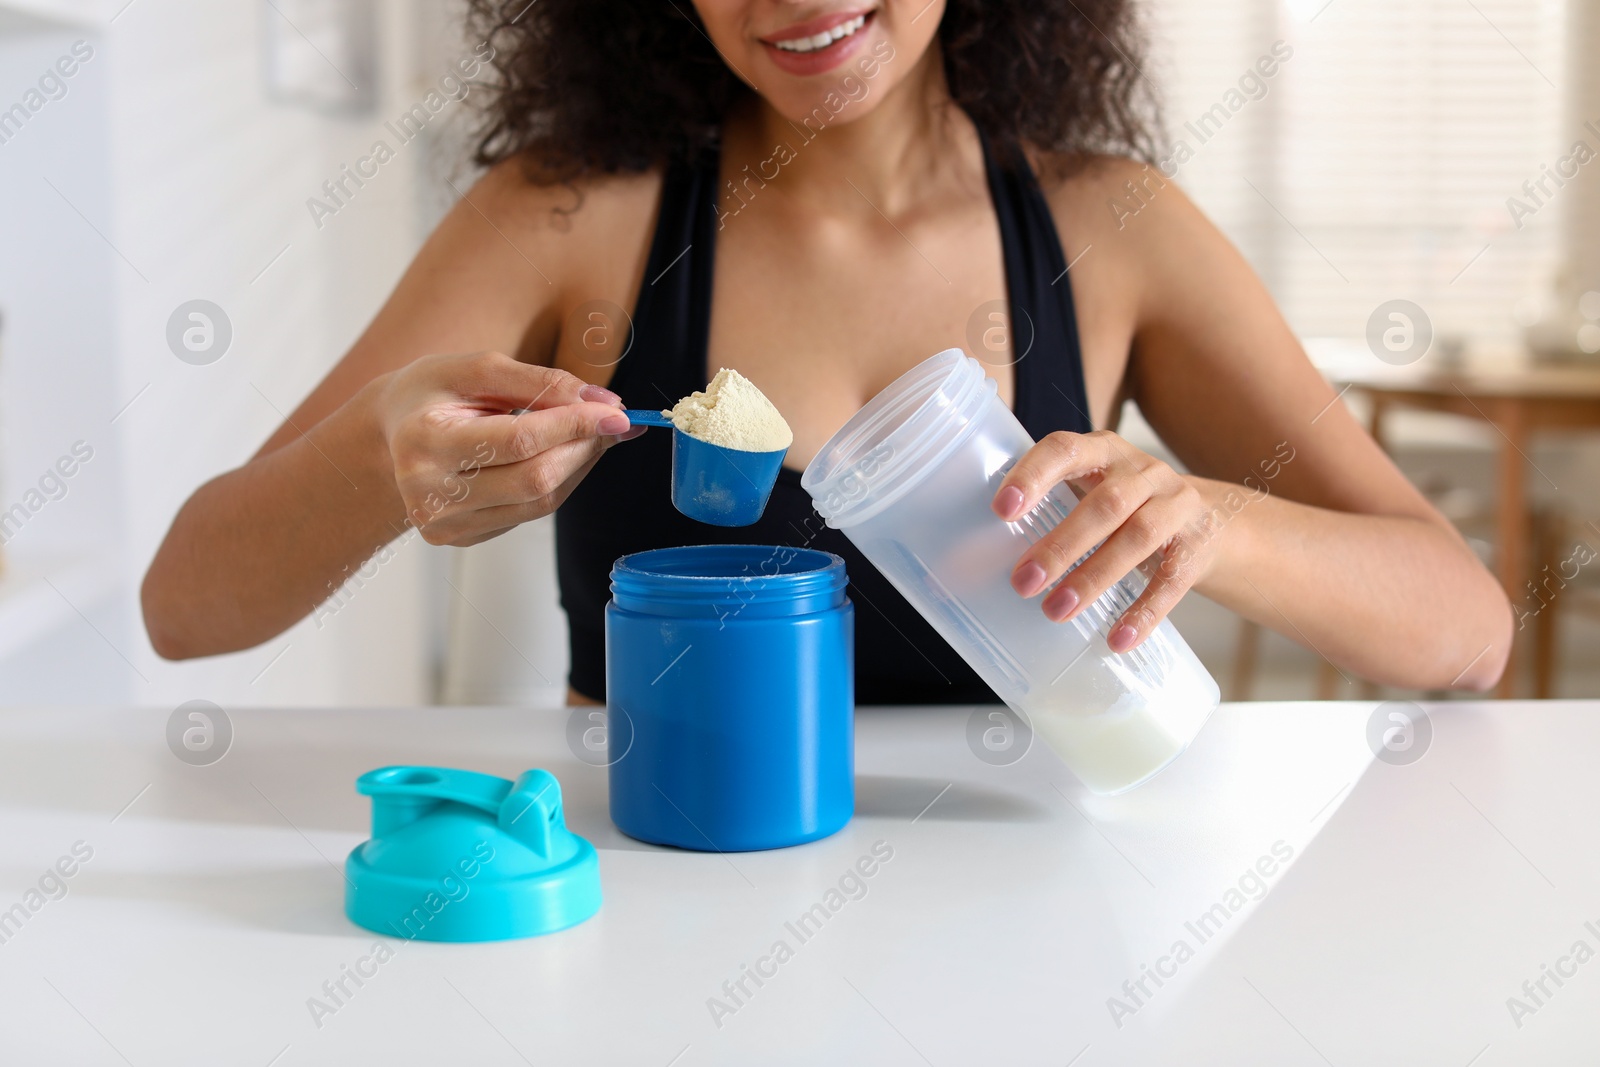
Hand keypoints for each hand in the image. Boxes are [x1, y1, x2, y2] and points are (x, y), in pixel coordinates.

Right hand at [377, 351, 640, 545]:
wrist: (388, 437)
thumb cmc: (431, 395)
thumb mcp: (474, 369)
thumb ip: (540, 381)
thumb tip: (603, 402)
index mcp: (424, 441)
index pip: (518, 440)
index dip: (574, 425)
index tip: (615, 411)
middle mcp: (429, 493)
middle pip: (534, 479)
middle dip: (583, 447)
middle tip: (611, 420)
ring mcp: (444, 524)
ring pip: (540, 502)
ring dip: (578, 466)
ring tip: (591, 433)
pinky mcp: (460, 538)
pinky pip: (529, 513)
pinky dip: (558, 482)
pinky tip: (559, 455)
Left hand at [992, 430, 1220, 652]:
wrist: (1213, 519)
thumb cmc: (1128, 506)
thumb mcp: (1094, 489)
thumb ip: (1052, 505)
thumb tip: (984, 556)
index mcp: (1104, 452)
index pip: (1065, 450)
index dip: (1033, 475)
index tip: (1003, 510)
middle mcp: (1143, 472)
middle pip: (1105, 504)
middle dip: (1060, 546)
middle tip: (1023, 582)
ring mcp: (1176, 507)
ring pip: (1137, 539)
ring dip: (1093, 578)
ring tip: (1057, 611)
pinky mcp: (1198, 547)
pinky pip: (1171, 581)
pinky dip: (1144, 612)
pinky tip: (1117, 639)